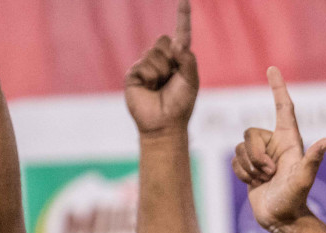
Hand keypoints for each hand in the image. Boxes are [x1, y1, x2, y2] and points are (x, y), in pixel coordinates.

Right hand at [125, 0, 198, 136]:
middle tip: (171, 79)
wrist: (163, 124)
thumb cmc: (180, 104)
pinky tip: (149, 88)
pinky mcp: (134, 73)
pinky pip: (143, 65)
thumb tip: (178, 44)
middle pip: (165, 41)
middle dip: (171, 60)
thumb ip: (188, 60)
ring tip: (160, 87)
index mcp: (179, 59)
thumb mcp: (191, 81)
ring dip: (161, 71)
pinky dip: (150, 77)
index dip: (183, 16)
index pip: (182, 33)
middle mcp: (162, 59)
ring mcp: (147, 65)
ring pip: (154, 53)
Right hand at [233, 69, 325, 232]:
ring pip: (239, 148)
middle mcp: (274, 143)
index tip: (272, 69)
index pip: (283, 107)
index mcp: (289, 140)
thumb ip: (313, 159)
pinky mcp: (249, 166)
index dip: (278, 87)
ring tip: (265, 180)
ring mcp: (261, 155)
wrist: (281, 219)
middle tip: (270, 173)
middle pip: (249, 133)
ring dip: (249, 168)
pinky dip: (242, 174)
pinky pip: (234, 161)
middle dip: (255, 155)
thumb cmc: (295, 199)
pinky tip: (255, 183)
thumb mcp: (304, 178)